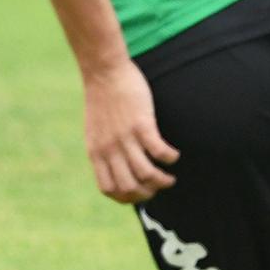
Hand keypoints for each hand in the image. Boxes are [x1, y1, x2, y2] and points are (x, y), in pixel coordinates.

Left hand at [82, 60, 179, 203]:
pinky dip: (170, 158)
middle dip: (148, 193)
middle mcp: (109, 149)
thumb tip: (116, 165)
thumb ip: (103, 149)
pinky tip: (174, 154)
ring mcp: (125, 137)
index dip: (127, 198)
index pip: (109, 188)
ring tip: (170, 177)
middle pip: (130, 187)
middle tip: (158, 186)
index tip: (140, 193)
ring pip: (147, 174)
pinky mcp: (141, 124)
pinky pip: (159, 152)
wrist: (103, 71)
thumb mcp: (95, 130)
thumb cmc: (102, 100)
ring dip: (163, 181)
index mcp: (96, 152)